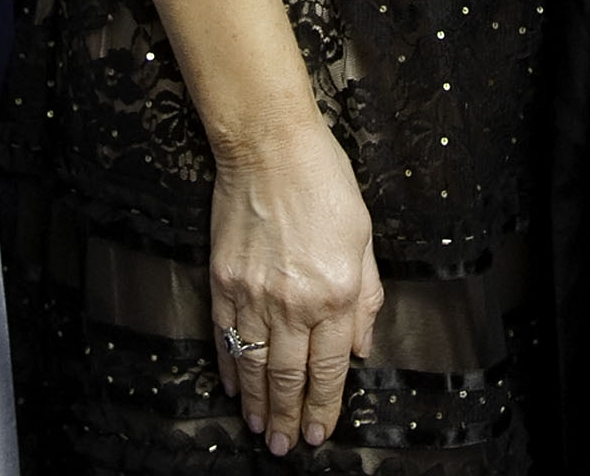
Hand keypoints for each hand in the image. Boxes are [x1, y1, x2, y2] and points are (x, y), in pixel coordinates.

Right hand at [208, 115, 382, 454]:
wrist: (269, 145)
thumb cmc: (323, 182)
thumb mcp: (363, 237)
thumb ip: (365, 298)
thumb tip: (359, 347)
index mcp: (335, 292)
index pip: (330, 366)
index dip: (324, 404)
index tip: (318, 430)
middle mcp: (294, 302)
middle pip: (290, 376)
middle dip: (287, 416)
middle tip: (284, 445)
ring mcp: (254, 293)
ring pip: (255, 364)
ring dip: (257, 403)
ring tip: (258, 429)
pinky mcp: (224, 280)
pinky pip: (226, 335)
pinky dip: (229, 365)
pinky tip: (233, 386)